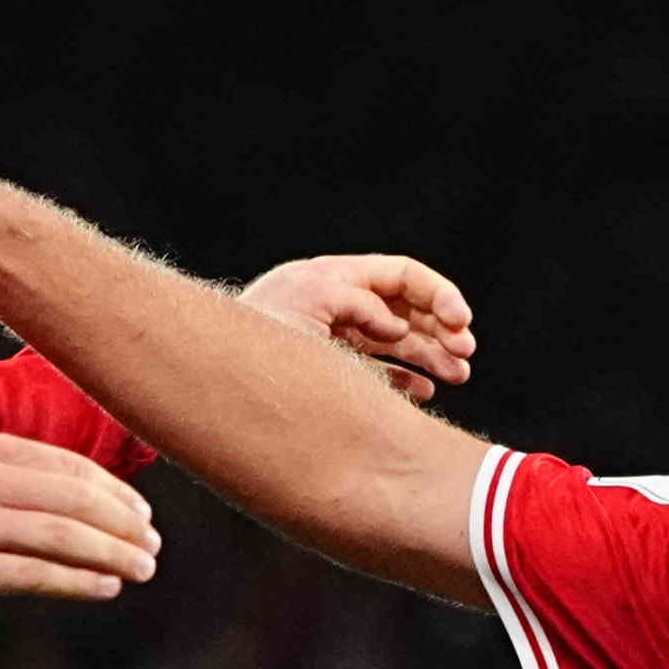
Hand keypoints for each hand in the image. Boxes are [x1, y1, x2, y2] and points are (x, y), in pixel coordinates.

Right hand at [0, 430, 162, 612]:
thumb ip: (16, 472)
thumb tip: (86, 494)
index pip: (70, 468)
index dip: (116, 494)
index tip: (143, 516)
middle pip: (74, 501)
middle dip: (124, 525)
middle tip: (153, 546)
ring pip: (61, 537)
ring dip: (112, 554)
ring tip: (142, 568)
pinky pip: (34, 574)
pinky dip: (77, 580)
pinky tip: (106, 587)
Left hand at [240, 252, 478, 396]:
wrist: (201, 377)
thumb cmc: (250, 338)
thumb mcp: (305, 306)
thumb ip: (355, 305)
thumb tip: (394, 326)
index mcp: (332, 279)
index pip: (401, 276)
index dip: (438, 296)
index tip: (461, 323)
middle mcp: (336, 305)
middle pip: (406, 308)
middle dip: (442, 329)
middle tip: (467, 355)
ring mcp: (332, 338)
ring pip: (397, 341)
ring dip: (431, 357)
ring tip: (459, 377)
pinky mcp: (326, 370)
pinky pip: (376, 371)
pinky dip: (403, 380)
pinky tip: (424, 392)